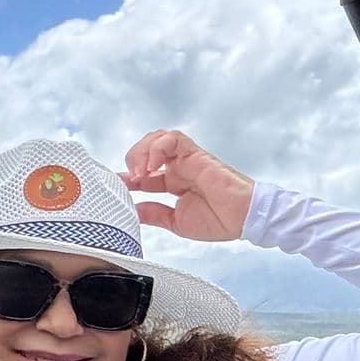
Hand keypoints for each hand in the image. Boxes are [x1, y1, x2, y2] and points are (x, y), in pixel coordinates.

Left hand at [120, 128, 253, 242]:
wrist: (243, 218)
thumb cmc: (219, 220)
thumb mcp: (176, 222)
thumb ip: (154, 214)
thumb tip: (133, 211)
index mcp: (173, 182)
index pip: (143, 173)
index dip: (126, 177)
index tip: (115, 185)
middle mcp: (178, 168)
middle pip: (146, 149)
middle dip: (132, 160)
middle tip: (130, 181)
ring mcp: (186, 160)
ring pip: (157, 138)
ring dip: (142, 152)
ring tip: (140, 173)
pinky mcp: (196, 154)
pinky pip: (172, 139)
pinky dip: (157, 148)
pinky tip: (153, 167)